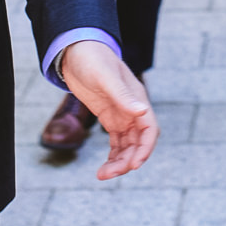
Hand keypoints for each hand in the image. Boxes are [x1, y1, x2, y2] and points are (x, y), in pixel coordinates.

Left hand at [58, 40, 159, 179]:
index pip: (149, 129)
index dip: (145, 148)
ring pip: (127, 145)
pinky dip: (113, 155)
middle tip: (108, 174)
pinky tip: (104, 167)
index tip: (134, 165)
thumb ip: (122, 95)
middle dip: (127, 160)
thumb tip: (140, 112)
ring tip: (102, 175)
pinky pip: (116, 142)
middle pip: (138, 142)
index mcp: (137, 99)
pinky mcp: (109, 117)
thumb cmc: (92, 58)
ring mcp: (121, 114)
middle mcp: (132, 109)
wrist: (76, 51)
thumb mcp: (105, 77)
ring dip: (119, 161)